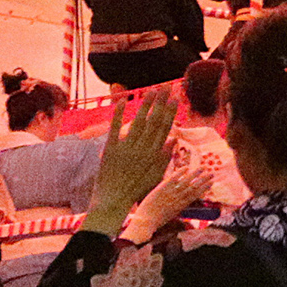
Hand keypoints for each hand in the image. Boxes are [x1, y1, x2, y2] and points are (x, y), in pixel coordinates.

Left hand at [84, 90, 177, 233]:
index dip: (170, 111)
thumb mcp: (156, 175)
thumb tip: (174, 138)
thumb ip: (165, 156)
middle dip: (160, 102)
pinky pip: (115, 129)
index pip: (164, 128)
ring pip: (138, 122)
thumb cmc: (136, 190)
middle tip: (166, 86)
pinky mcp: (111, 149)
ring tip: (151, 90)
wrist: (114, 201)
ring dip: (145, 105)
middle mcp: (142, 149)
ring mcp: (126, 148)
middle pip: (153, 121)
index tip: (175, 97)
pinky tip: (122, 100)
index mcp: (153, 154)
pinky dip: (118, 115)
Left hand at [124, 167, 212, 242]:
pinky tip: (186, 167)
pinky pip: (174, 178)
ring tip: (203, 167)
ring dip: (196, 174)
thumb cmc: (156, 220)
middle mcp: (179, 198)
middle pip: (194, 187)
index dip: (204, 188)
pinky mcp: (163, 188)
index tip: (211, 183)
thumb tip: (179, 203)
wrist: (147, 220)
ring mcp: (172, 193)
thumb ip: (175, 207)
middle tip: (212, 174)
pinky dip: (181, 172)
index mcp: (181, 205)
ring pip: (187, 181)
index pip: (196, 195)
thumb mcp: (170, 215)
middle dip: (204, 180)